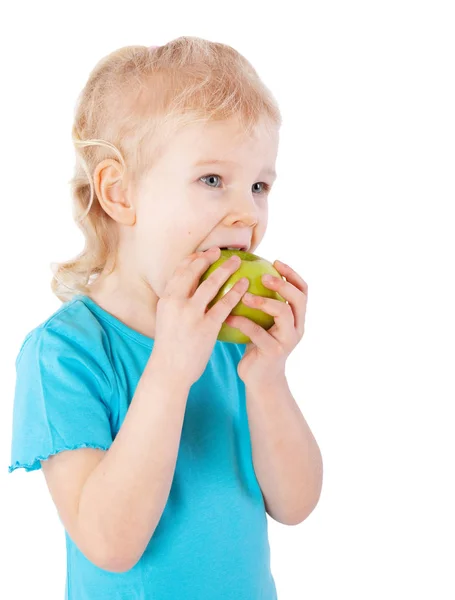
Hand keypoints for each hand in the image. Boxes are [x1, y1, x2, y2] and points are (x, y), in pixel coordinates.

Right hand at [152, 247, 248, 385]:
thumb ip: (176, 304)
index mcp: (166, 299)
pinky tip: (245, 284)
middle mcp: (176, 303)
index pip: (179, 271)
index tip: (203, 253)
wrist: (170, 370)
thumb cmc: (170, 347)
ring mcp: (191, 314)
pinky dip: (236, 291)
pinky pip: (225, 304)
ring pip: (211, 284)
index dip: (192, 259)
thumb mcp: (167, 320)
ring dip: (226, 269)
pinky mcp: (206, 326)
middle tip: (221, 251)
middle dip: (208, 257)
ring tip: (238, 262)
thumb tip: (189, 292)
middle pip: (193, 272)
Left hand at [225, 260, 307, 386]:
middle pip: (298, 299)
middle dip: (283, 284)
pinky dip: (242, 322)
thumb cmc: (257, 346)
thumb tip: (242, 273)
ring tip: (245, 295)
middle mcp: (297, 328)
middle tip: (264, 276)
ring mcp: (287, 340)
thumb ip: (262, 304)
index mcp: (296, 318)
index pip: (303, 291)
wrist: (260, 380)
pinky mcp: (273, 352)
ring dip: (264, 301)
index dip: (292, 274)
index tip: (275, 262)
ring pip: (283, 313)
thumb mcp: (263, 323)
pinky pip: (258, 332)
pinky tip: (227, 316)